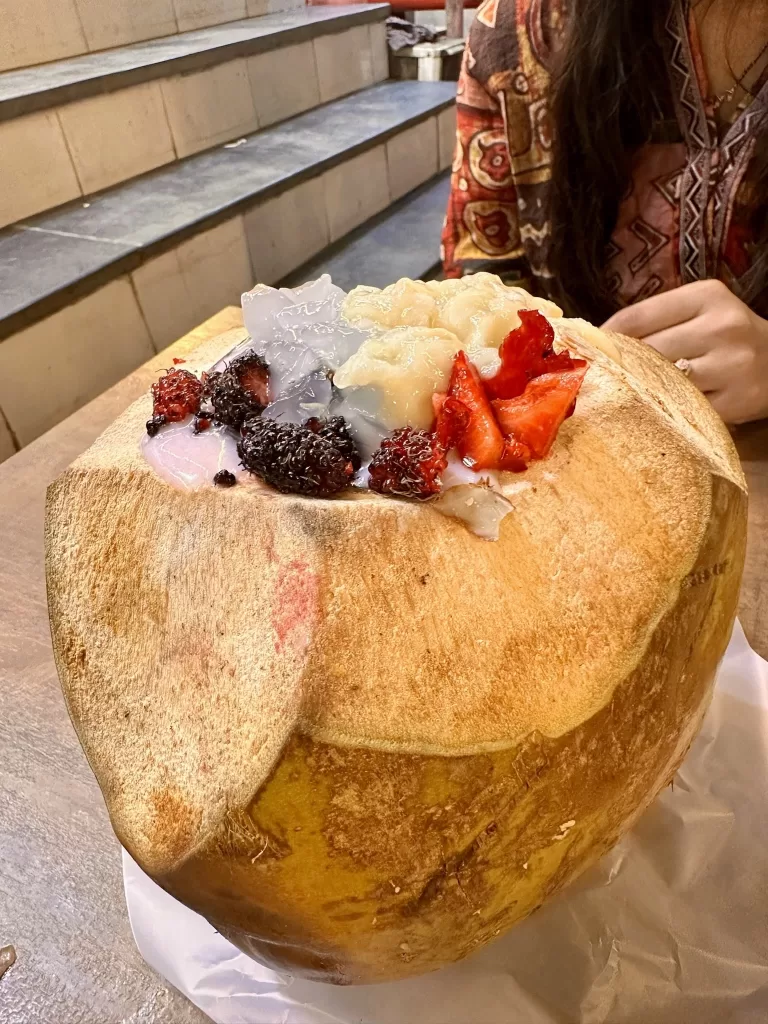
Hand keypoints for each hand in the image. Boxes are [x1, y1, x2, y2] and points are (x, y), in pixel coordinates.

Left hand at [602, 279, 767, 424]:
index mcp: (707, 296)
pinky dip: (664, 411)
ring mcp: (731, 365)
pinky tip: (655, 410)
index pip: (637, 317)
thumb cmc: (726, 338)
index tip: (586, 351)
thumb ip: (655, 321)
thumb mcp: (699, 313)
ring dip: (638, 391)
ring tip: (622, 394)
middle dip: (618, 367)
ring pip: (662, 382)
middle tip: (596, 379)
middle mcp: (722, 326)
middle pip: (646, 352)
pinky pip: (683, 409)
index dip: (604, 337)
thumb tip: (595, 341)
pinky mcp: (736, 402)